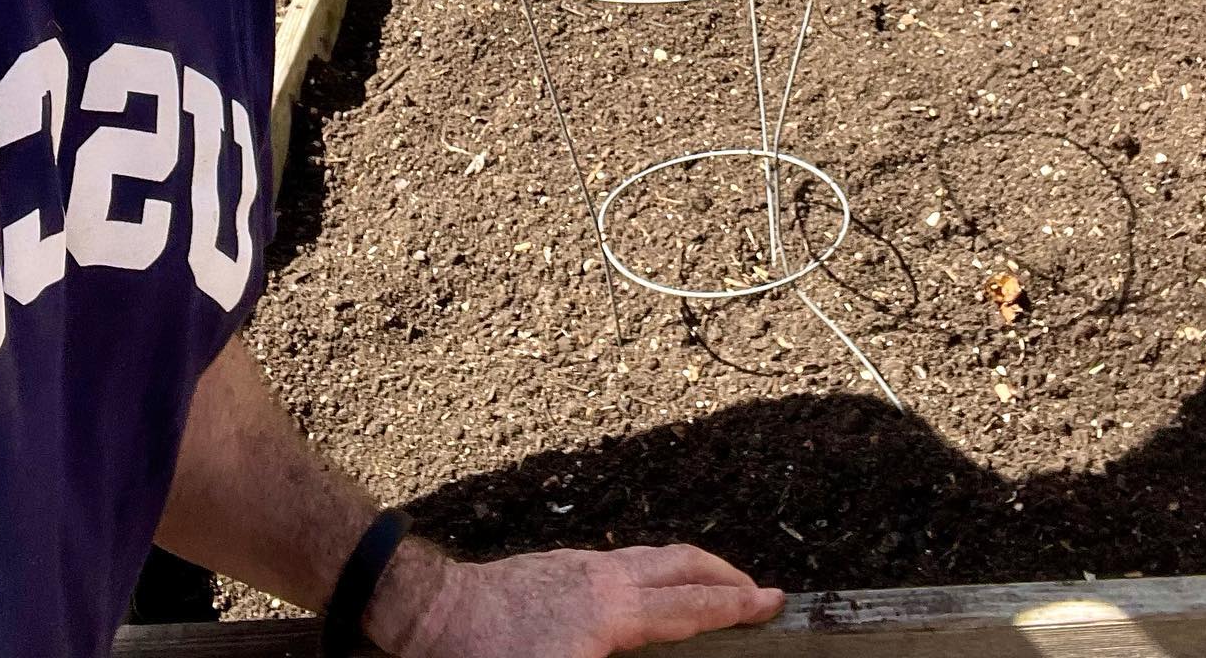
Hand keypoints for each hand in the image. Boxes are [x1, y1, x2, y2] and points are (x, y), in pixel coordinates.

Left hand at [365, 538, 784, 656]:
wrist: (432, 612)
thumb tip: (647, 648)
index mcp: (611, 612)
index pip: (690, 606)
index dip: (736, 604)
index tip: (773, 600)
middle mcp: (604, 578)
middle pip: (681, 565)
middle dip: (725, 575)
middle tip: (758, 590)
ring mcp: (582, 565)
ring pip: (653, 557)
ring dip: (692, 569)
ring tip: (713, 586)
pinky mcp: (560, 565)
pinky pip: (627, 561)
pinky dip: (657, 570)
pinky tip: (648, 591)